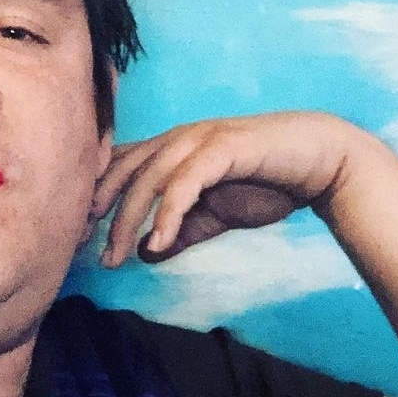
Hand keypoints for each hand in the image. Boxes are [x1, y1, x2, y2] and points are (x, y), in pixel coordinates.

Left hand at [91, 112, 351, 265]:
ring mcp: (198, 139)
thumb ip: (182, 230)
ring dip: (126, 220)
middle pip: (123, 174)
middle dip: (98, 213)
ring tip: (114, 258)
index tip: (77, 241)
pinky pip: (184, 182)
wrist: (320, 161)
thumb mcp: (216, 215)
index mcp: (171, 149)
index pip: (119, 170)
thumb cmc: (268, 182)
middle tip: (82, 251)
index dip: (94, 202)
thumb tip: (146, 253)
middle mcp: (177, 138)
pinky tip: (157, 243)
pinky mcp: (221, 148)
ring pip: (147, 179)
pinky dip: (167, 212)